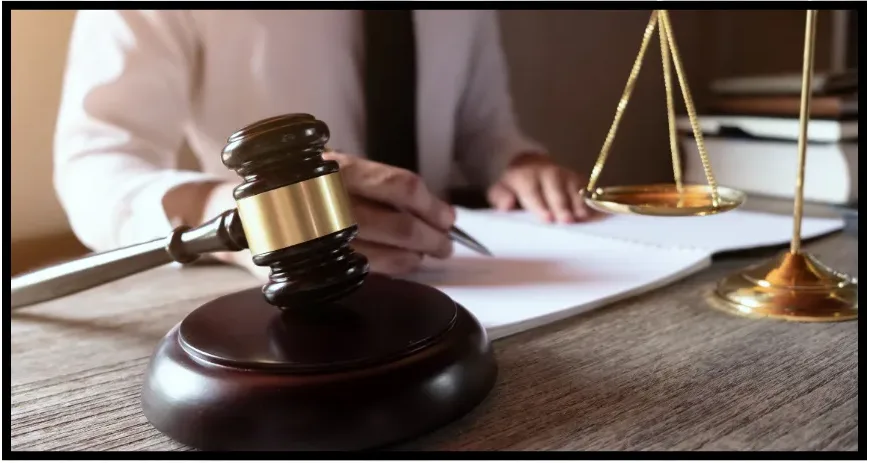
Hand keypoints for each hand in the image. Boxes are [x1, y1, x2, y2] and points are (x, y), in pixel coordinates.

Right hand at [199, 153, 455, 279]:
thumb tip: (431, 210)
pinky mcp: (310, 265)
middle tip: (445, 243)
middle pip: (400, 223)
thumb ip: (371, 186)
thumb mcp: (329, 172)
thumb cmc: (294, 190)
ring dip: (416, 257)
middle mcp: (329, 200)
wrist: (233, 213)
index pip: (400, 186)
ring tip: (428, 254)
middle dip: (432, 237)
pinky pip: (366, 272)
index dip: (432, 204)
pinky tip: (404, 266)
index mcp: (336, 168)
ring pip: (386, 253)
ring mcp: (319, 236)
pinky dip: (393, 270)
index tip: (448, 216)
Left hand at [487, 153, 590, 223]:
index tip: (547, 219)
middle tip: (566, 221)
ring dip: (578, 203)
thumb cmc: (515, 186)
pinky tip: (592, 214)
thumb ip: (501, 197)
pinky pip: (586, 189)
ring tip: (582, 217)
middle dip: (561, 206)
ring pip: (573, 189)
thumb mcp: (500, 189)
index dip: (540, 205)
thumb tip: (507, 205)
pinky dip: (589, 201)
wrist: (530, 165)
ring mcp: (565, 175)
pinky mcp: (578, 179)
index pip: (532, 191)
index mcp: (525, 176)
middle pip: (556, 191)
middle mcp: (548, 173)